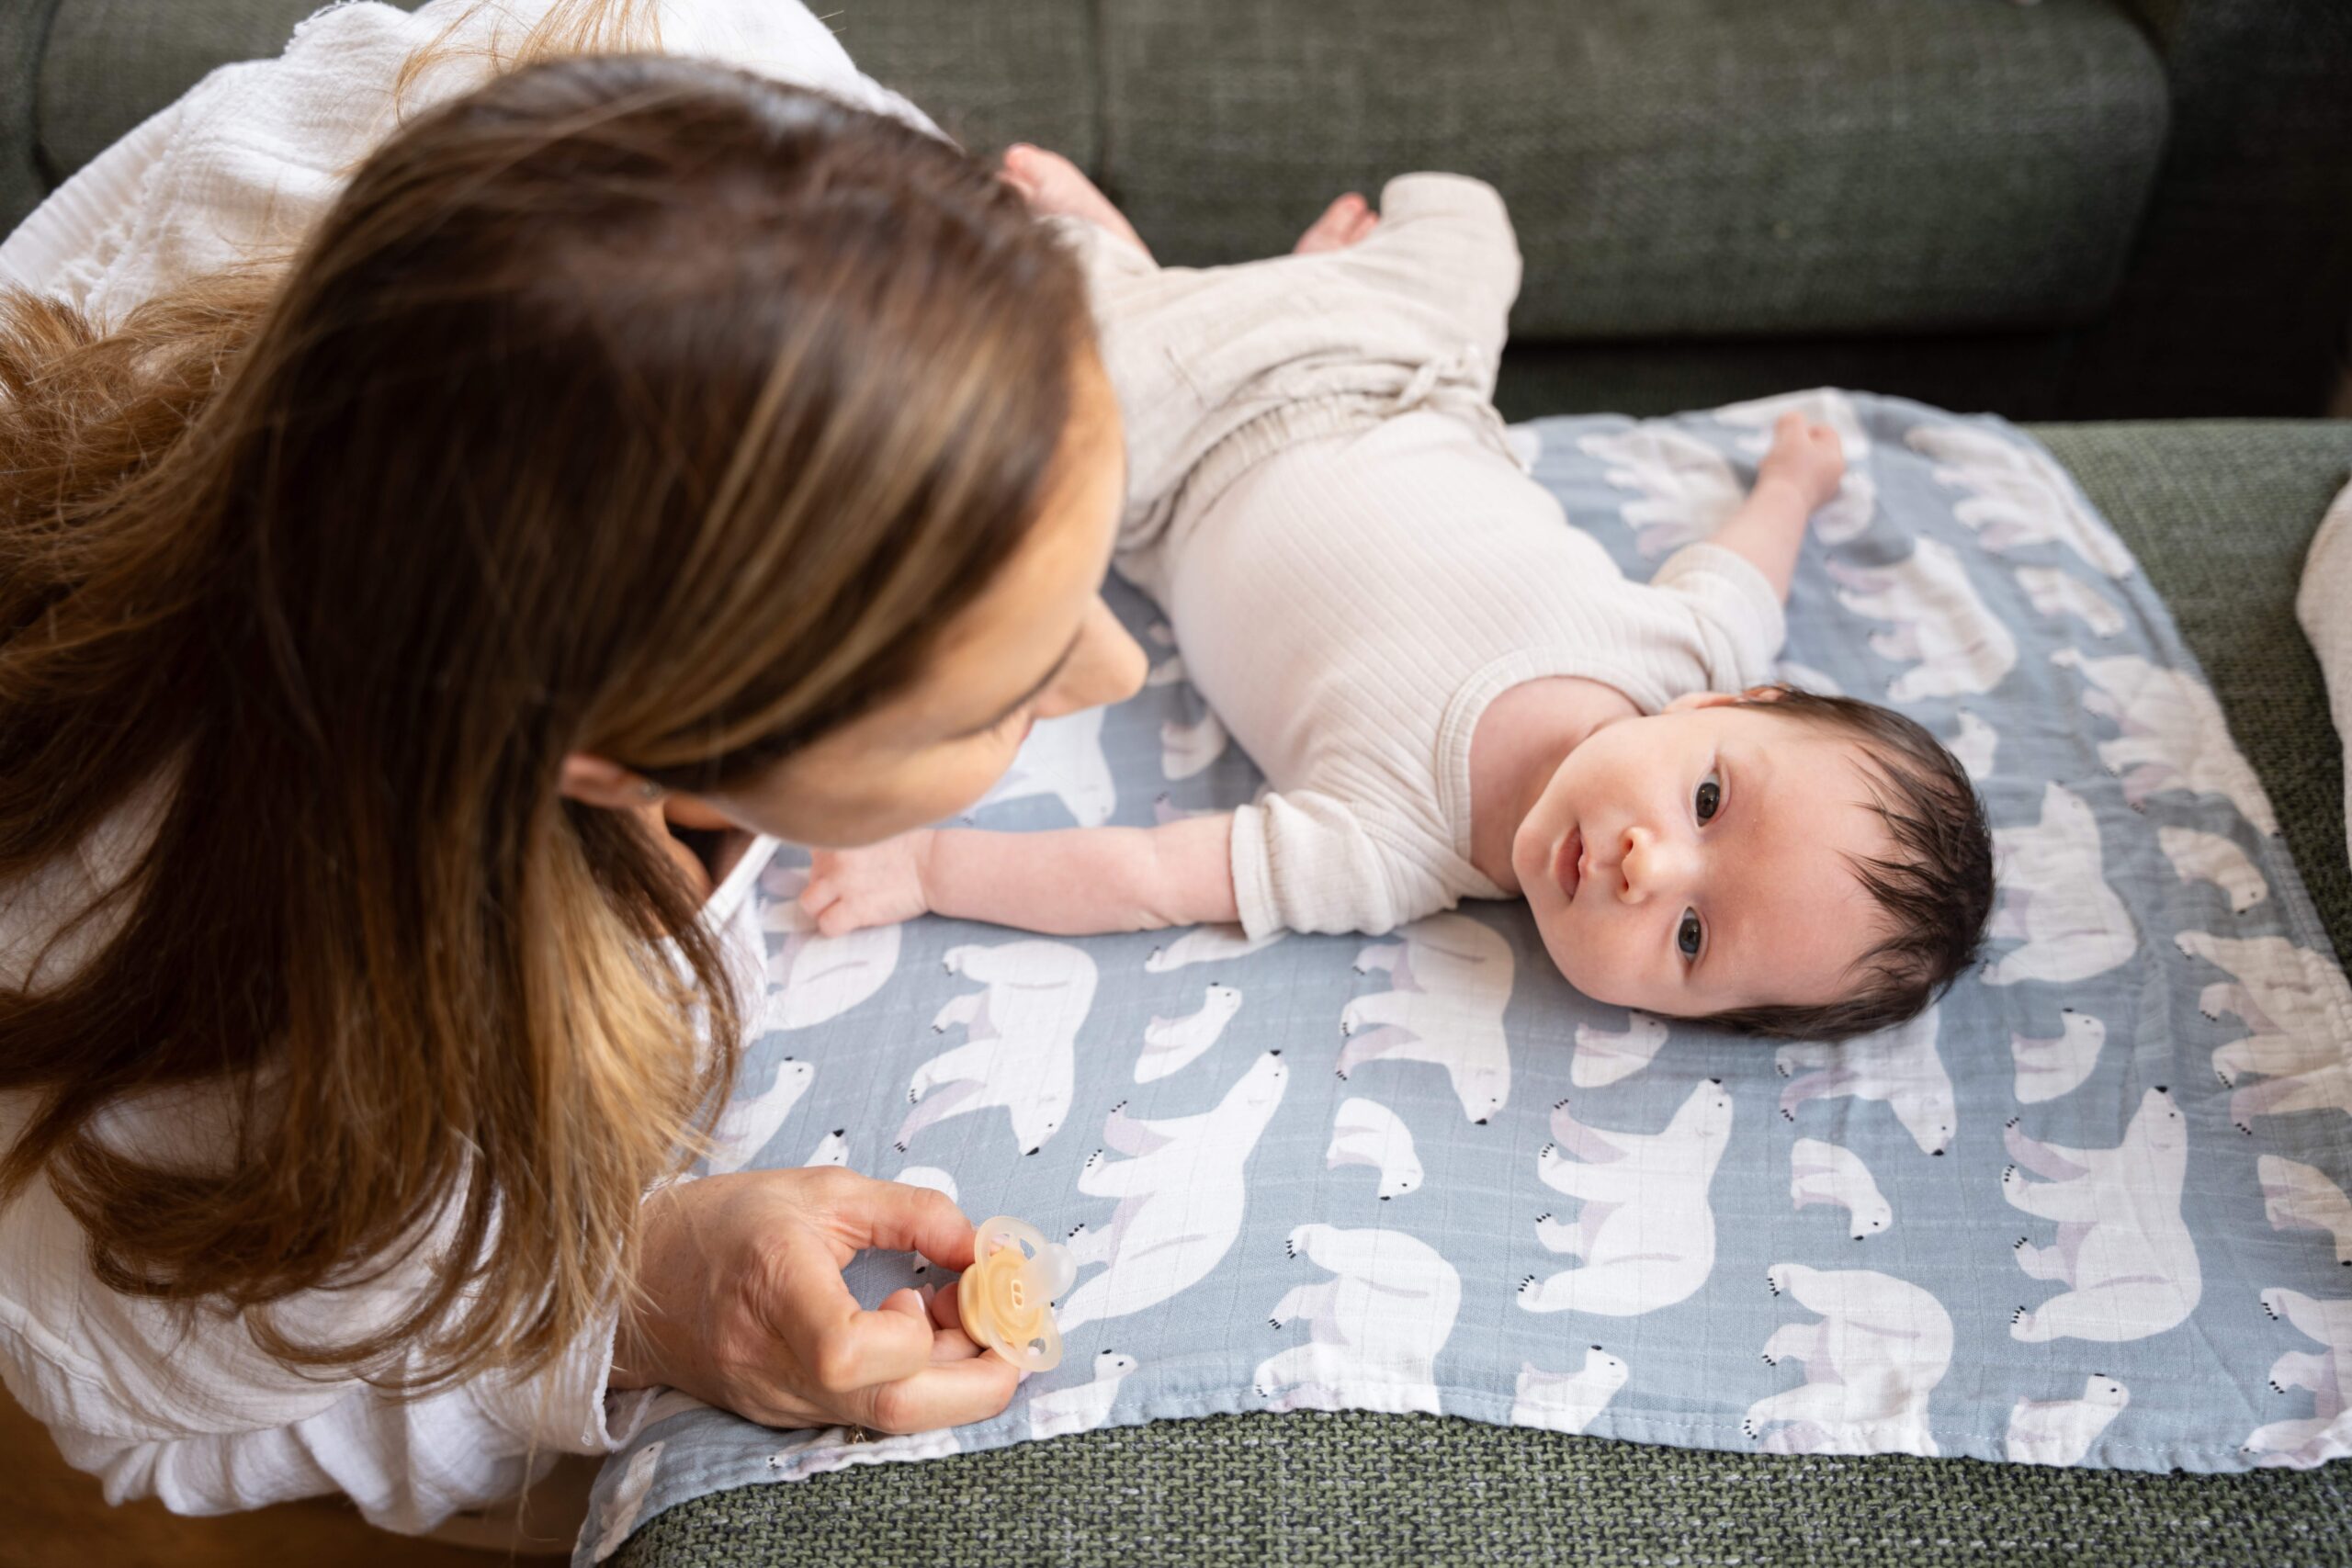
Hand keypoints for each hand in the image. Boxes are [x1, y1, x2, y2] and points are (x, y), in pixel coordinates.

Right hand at [613, 1169, 1020, 1433]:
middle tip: (1013, 1334)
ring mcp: (778, 1398)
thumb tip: (987, 1249)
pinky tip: (920, 1333)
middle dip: (975, 1380)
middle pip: (887, 1407)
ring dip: (950, 1375)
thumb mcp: (825, 1190)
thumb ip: (914, 1213)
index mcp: (774, 1288)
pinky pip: (867, 1412)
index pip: (846, 1351)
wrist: (637, 1278)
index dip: (911, 1334)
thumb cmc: (728, 1224)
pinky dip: (913, 1381)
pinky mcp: (788, 1414)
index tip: (929, 1293)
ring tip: (960, 1314)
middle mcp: (773, 1359)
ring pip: (886, 1417)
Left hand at [801, 831, 934, 936]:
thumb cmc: (910, 846)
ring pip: (807, 904)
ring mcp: (842, 884)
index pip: (811, 852)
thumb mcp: (872, 828)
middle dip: (826, 886)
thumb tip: (834, 854)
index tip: (844, 868)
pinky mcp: (855, 909)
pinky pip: (826, 925)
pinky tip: (852, 920)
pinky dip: (835, 926)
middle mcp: (834, 857)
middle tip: (852, 889)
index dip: (826, 863)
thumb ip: (848, 837)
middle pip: (810, 878)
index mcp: (838, 834)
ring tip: (843, 908)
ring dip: (822, 908)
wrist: (934, 864)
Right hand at [1755, 411, 1845, 512]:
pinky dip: (1786, 480)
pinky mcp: (1806, 506)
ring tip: (1770, 465)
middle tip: (1778, 448)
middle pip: (1815, 451)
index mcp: (1835, 457)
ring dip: (1788, 463)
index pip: (1826, 432)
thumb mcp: (1790, 434)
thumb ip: (1792, 420)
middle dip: (1794, 446)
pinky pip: (1798, 485)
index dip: (1805, 427)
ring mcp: (1821, 494)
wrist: (1779, 508)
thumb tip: (1791, 420)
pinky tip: (1772, 482)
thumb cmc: (1787, 467)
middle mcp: (1834, 476)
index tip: (1787, 433)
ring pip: (1805, 469)